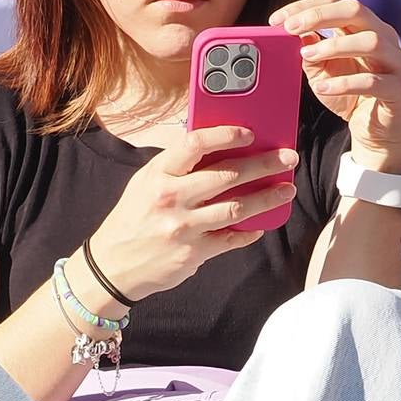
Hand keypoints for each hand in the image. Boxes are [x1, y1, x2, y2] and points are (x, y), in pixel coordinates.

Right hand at [84, 121, 300, 302]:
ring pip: (237, 207)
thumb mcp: (145, 184)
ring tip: (285, 191)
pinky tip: (260, 226)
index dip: (226, 136)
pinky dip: (248, 232)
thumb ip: (176, 167)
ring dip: (267, 198)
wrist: (112, 266)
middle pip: (227, 175)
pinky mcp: (193, 253)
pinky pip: (230, 239)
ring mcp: (183, 226)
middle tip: (288, 159)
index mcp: (158, 174)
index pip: (195, 144)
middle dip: (263, 165)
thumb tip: (217, 149)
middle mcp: (171, 197)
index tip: (250, 134)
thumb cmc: (132, 219)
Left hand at [277, 0, 400, 169]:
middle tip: (291, 29)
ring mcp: (395, 62)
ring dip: (333, 46)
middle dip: (319, 16)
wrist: (377, 130)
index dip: (305, 6)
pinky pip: (373, 82)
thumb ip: (310, 52)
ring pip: (370, 41)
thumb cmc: (351, 95)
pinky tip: (322, 88)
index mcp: (363, 27)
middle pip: (355, 9)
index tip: (277, 19)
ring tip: (307, 56)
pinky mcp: (398, 89)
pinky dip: (344, 83)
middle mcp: (383, 37)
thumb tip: (296, 33)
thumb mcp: (322, 72)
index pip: (335, 2)